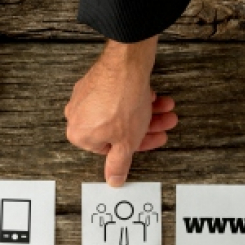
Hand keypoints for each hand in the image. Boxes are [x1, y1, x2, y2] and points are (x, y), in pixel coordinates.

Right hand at [65, 36, 177, 186]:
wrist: (126, 64)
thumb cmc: (122, 103)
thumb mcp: (125, 143)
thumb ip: (119, 163)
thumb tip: (113, 180)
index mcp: (80, 135)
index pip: (111, 148)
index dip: (137, 145)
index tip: (152, 139)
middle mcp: (77, 115)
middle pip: (118, 128)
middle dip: (146, 127)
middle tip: (164, 123)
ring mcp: (86, 96)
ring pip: (120, 111)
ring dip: (146, 112)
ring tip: (166, 109)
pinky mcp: (97, 80)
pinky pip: (117, 96)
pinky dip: (136, 99)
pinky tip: (153, 97)